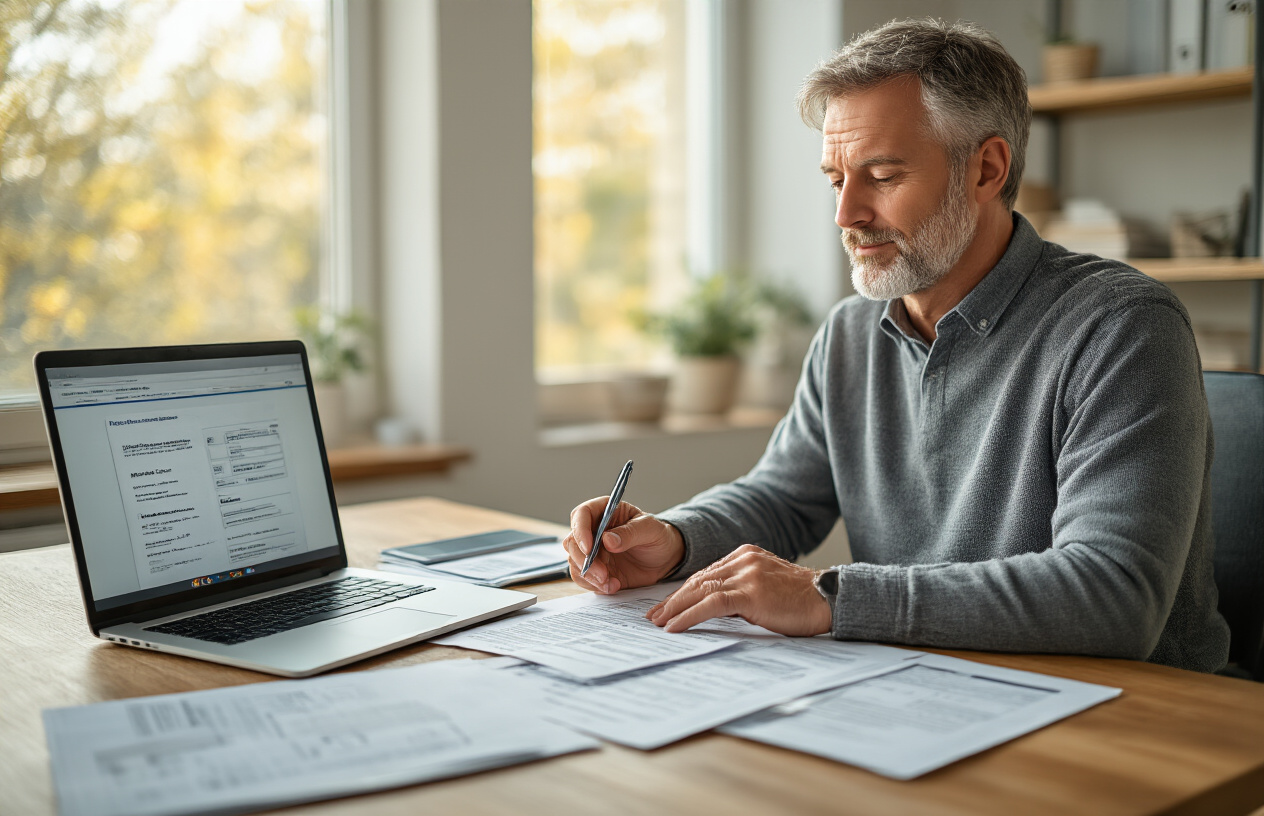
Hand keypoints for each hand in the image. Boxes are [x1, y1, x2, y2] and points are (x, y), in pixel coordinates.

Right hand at [562, 498, 684, 594]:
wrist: (664, 559)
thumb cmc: (658, 537)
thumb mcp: (651, 530)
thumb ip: (630, 533)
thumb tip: (607, 539)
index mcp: (605, 511)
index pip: (582, 514)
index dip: (580, 530)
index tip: (589, 548)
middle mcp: (593, 530)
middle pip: (572, 541)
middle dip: (584, 560)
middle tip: (602, 573)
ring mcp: (593, 551)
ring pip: (575, 562)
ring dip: (589, 576)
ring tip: (611, 583)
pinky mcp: (595, 569)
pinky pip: (584, 578)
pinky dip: (595, 585)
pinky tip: (613, 585)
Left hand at [646, 544, 831, 636]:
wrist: (830, 599)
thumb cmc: (801, 601)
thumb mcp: (766, 588)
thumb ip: (741, 590)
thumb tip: (712, 608)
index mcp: (745, 555)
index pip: (705, 574)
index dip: (683, 591)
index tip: (667, 606)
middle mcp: (743, 560)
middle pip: (698, 580)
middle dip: (673, 600)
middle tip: (654, 616)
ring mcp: (746, 574)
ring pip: (700, 590)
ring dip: (675, 608)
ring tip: (658, 623)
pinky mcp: (751, 592)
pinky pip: (710, 604)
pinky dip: (689, 616)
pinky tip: (675, 626)